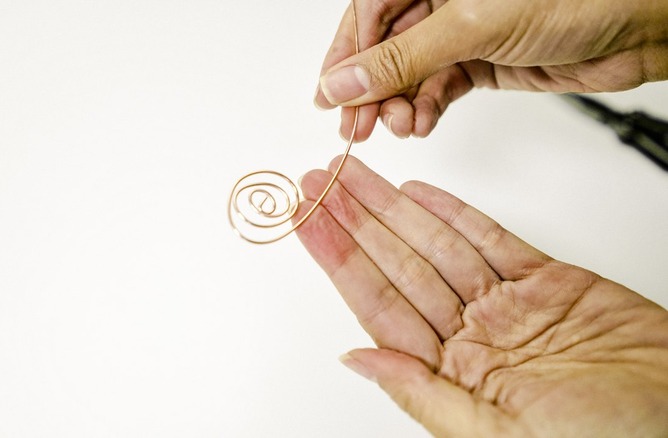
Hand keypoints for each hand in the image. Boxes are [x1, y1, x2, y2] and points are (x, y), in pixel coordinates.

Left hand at [296, 156, 667, 436]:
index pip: (377, 303)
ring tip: (354, 177)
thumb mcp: (496, 434)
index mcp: (453, 372)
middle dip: (354, 221)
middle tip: (316, 183)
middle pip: (398, 263)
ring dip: (393, 208)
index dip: (338, 257)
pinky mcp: (549, 281)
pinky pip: (490, 239)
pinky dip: (455, 213)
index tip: (307, 223)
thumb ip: (422, 393)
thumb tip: (357, 360)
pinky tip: (418, 194)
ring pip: (435, 243)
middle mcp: (473, 334)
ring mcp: (507, 305)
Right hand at [314, 0, 667, 140]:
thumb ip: (401, 58)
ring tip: (400, 126)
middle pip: (385, 47)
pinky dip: (428, 109)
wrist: (641, 24)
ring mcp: (462, 31)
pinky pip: (439, 89)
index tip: (330, 96)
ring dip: (399, 104)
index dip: (345, 56)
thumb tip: (344, 82)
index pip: (369, 12)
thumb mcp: (470, 25)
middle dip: (370, 89)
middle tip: (356, 126)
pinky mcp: (482, 61)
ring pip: (410, 73)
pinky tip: (423, 123)